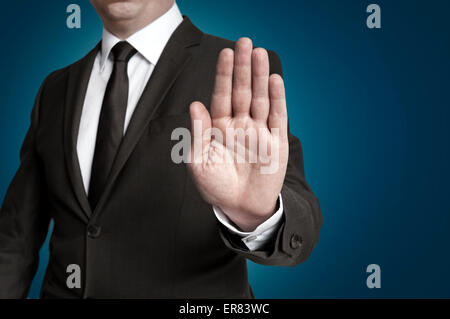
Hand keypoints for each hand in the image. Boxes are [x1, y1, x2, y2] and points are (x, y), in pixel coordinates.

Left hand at [187, 38, 288, 231]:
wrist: (240, 208)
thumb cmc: (216, 187)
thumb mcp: (199, 162)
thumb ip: (199, 133)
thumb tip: (195, 104)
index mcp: (220, 128)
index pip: (222, 95)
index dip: (223, 75)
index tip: (224, 53)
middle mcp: (240, 125)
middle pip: (242, 90)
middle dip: (242, 67)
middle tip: (244, 42)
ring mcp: (259, 131)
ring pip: (260, 98)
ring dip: (260, 76)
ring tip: (259, 53)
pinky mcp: (276, 142)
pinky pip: (277, 116)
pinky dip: (276, 98)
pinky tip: (274, 80)